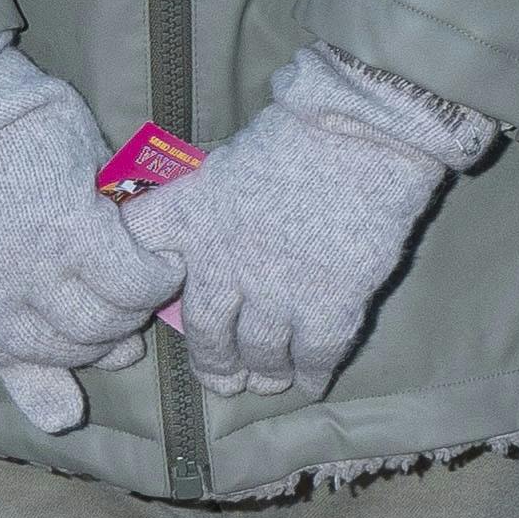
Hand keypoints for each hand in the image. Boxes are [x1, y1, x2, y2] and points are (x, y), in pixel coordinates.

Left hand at [125, 47, 491, 400]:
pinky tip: (312, 381)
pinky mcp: (329, 307)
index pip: (157, 288)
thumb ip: (184, 207)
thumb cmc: (291, 138)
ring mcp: (278, 294)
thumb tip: (159, 232)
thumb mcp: (214, 168)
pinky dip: (311, 375)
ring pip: (262, 356)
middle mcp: (228, 271)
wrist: (361, 136)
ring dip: (265, 374)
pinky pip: (314, 358)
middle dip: (218, 367)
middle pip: (211, 340)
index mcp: (196, 231)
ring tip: (270, 381)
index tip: (178, 338)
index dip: (162, 321)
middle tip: (227, 381)